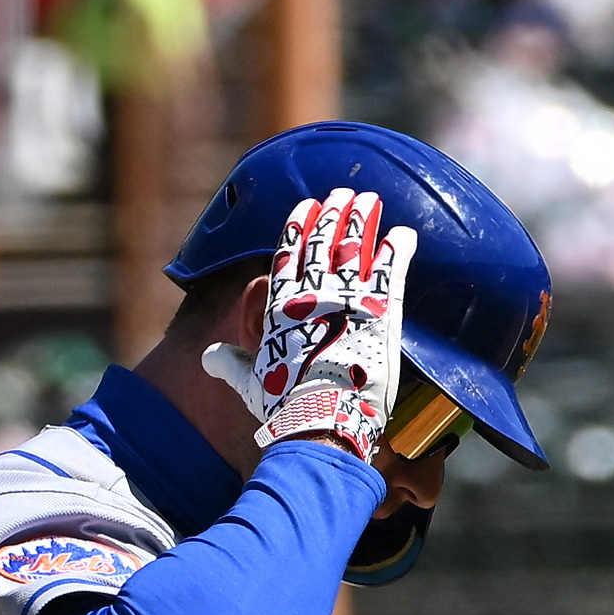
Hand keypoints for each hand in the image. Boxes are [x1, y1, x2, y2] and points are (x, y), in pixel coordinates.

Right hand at [251, 189, 420, 460]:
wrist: (323, 421)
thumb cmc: (285, 406)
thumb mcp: (250, 383)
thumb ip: (230, 364)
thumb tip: (208, 357)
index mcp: (281, 306)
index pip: (289, 253)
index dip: (299, 226)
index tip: (307, 206)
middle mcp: (314, 294)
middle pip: (325, 242)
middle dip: (334, 214)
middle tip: (343, 193)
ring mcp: (349, 300)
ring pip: (356, 248)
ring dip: (364, 220)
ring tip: (371, 200)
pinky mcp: (381, 313)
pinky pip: (391, 272)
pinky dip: (398, 250)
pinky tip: (405, 234)